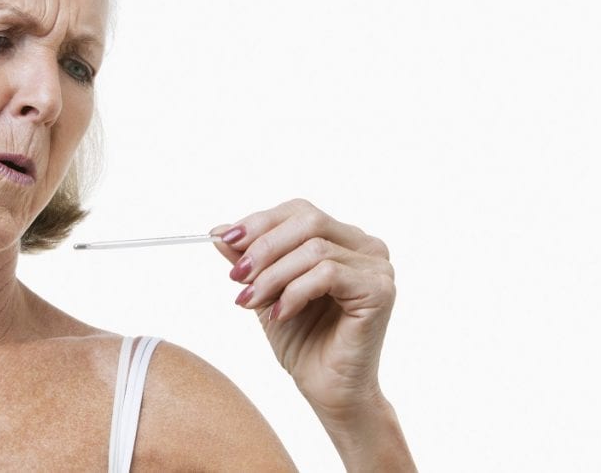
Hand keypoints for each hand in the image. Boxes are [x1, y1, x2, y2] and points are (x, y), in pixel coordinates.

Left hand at [211, 198, 395, 419]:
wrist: (326, 389)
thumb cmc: (303, 340)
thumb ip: (249, 259)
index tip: (225, 240)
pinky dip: (294, 292)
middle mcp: (366, 246)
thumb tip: (220, 229)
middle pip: (308, 221)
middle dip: (264, 247)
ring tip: (250, 301)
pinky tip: (279, 315)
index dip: (260, 222)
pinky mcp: (380, 291)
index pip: (300, 211)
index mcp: (344, 239)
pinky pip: (327, 274)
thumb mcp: (266, 290)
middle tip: (237, 276)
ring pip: (313, 250)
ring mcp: (377, 267)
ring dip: (272, 276)